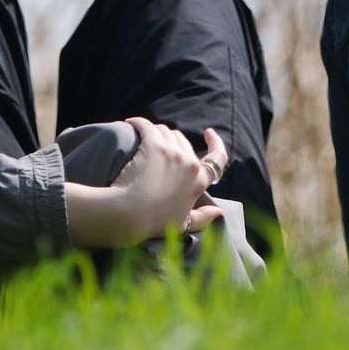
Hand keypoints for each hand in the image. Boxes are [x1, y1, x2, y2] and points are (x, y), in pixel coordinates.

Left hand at [108, 119, 228, 241]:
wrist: (129, 214)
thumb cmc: (154, 223)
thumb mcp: (183, 225)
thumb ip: (203, 218)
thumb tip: (219, 212)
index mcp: (199, 181)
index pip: (217, 158)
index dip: (215, 143)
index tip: (209, 133)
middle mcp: (189, 163)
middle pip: (182, 140)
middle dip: (170, 142)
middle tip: (155, 149)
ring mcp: (172, 152)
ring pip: (165, 131)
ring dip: (154, 133)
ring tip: (141, 140)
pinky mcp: (152, 144)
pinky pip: (146, 126)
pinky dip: (138, 123)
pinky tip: (130, 123)